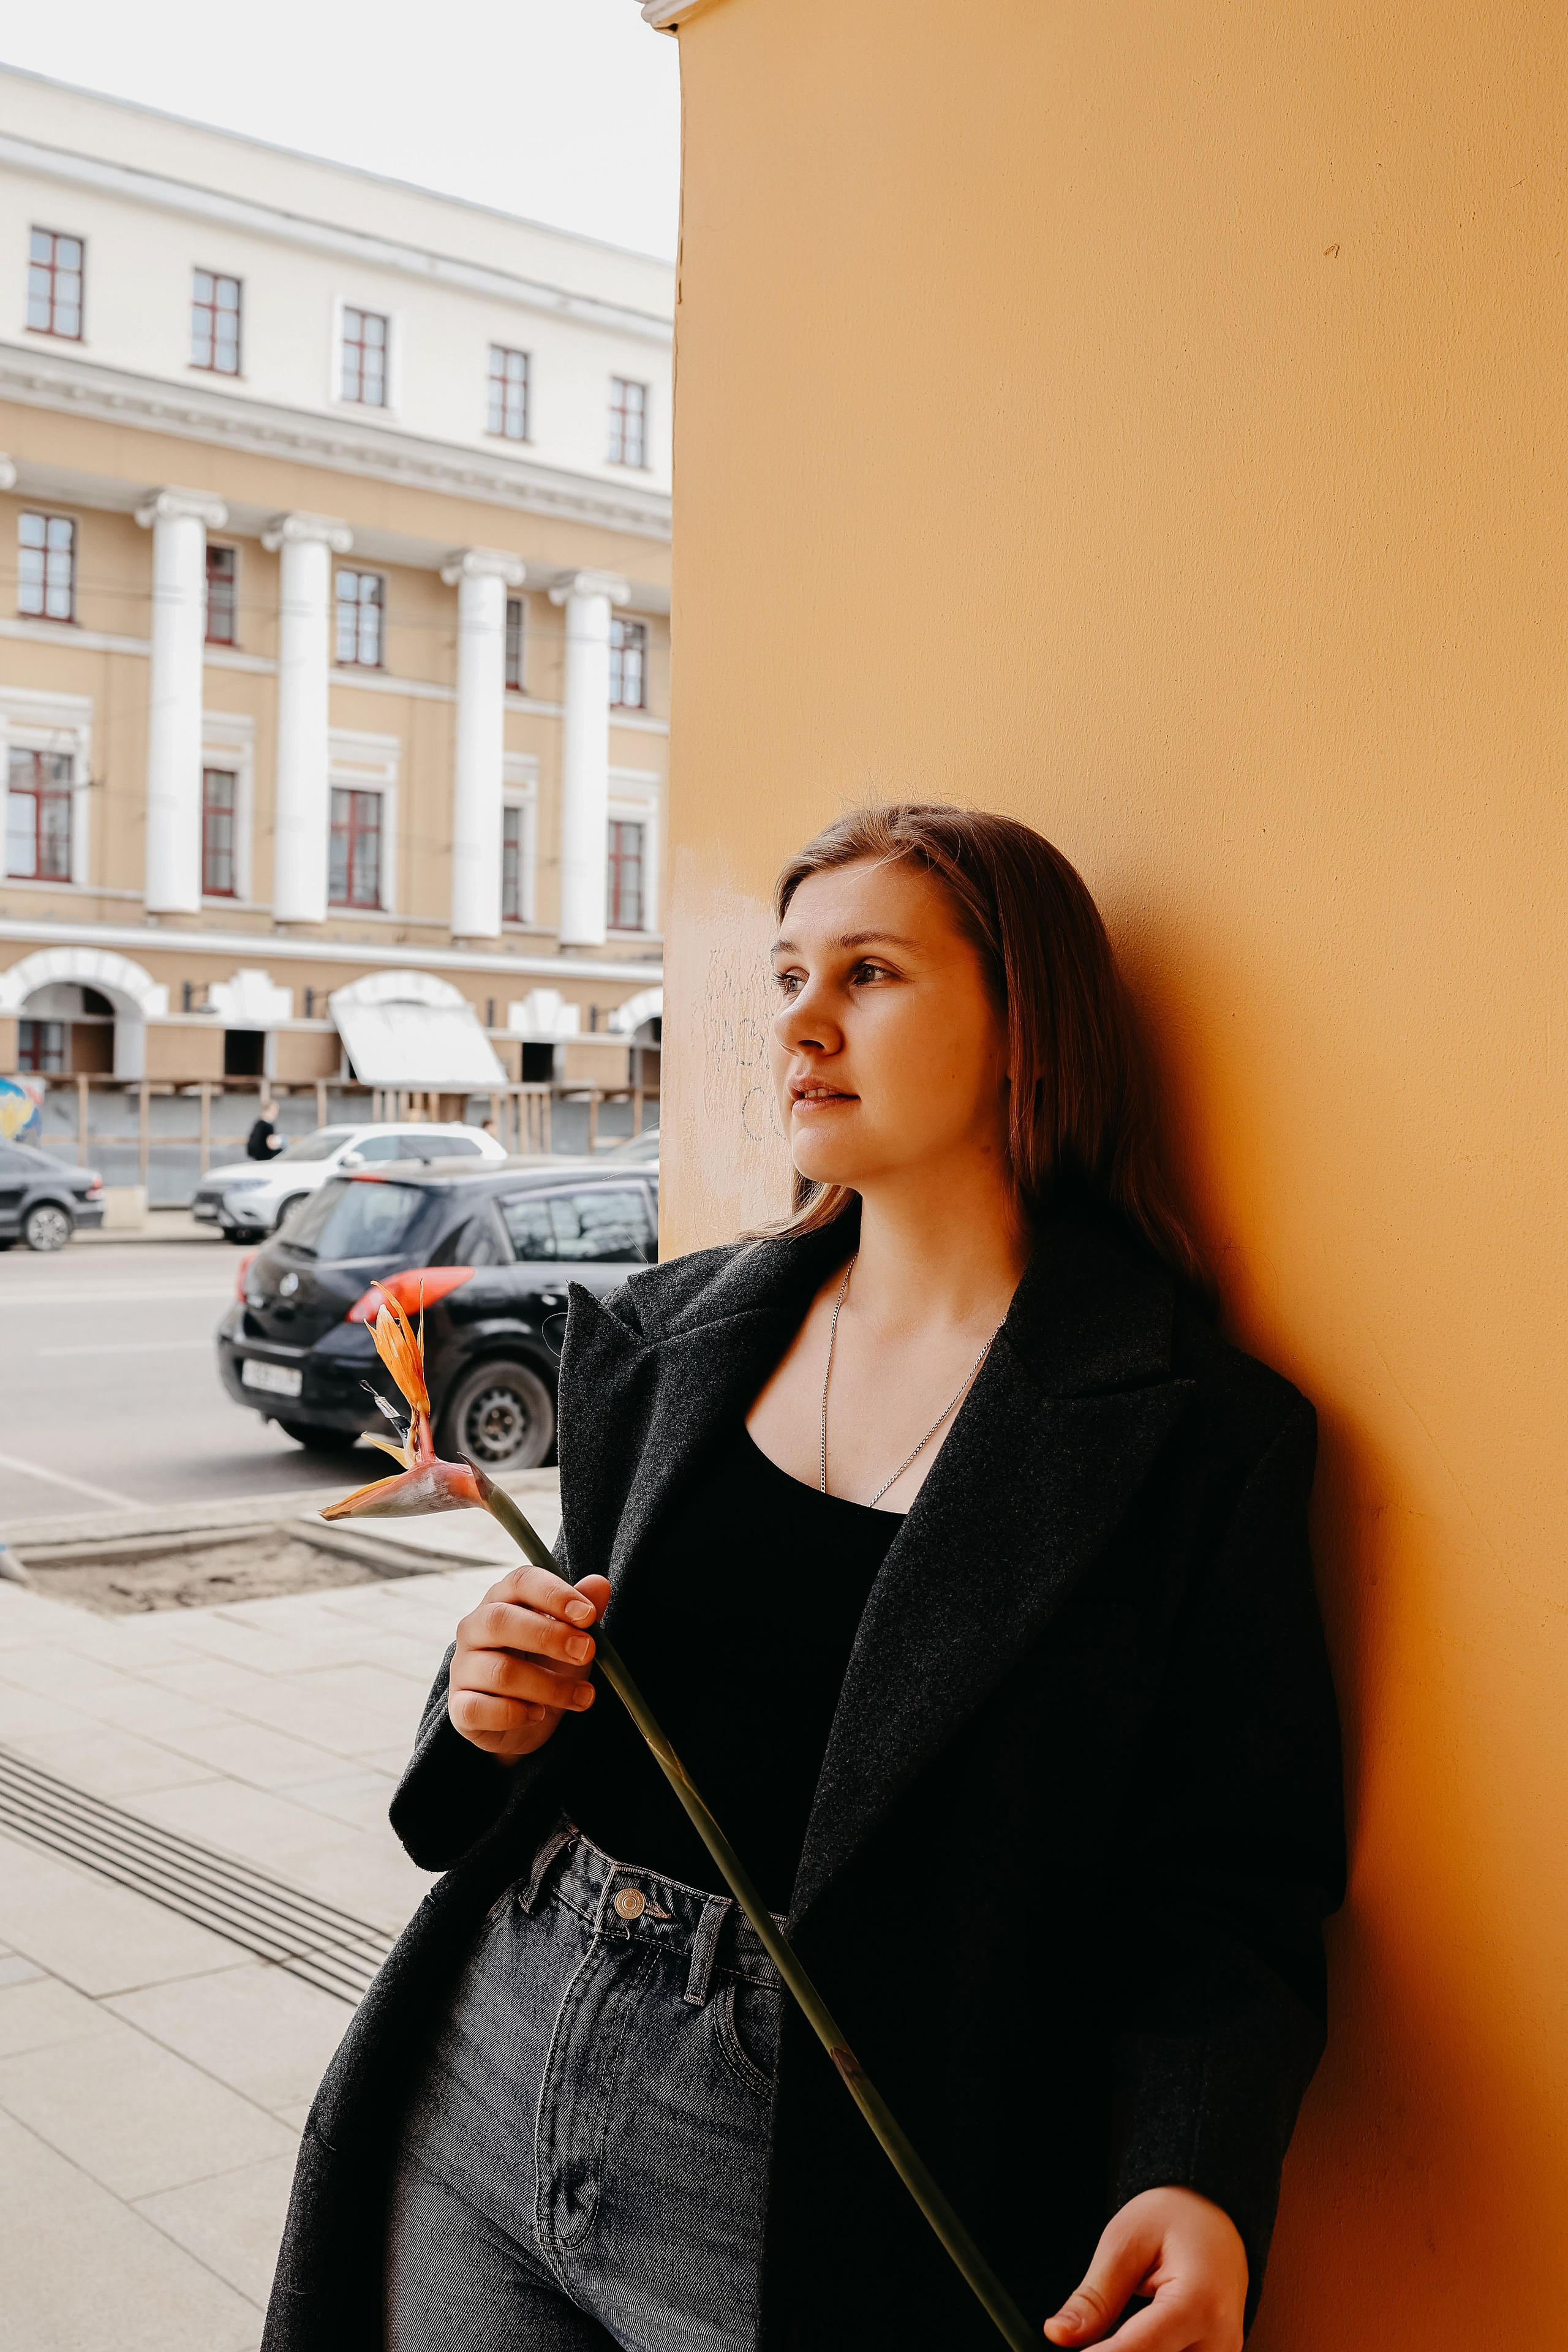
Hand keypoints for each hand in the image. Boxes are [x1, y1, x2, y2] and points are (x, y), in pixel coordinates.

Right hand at [448, 1565, 611, 1761]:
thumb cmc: (547, 1666)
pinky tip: (538, 1715)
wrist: (526, 1722)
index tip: (588, 1615)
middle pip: (499, 1620)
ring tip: (582, 1696)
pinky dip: (515, 1714)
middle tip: (587, 1653)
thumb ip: (585, 1613)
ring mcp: (462, 1669)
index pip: (520, 1582)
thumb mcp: (573, 1639)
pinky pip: (479, 1709)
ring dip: (549, 1686)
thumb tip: (600, 1585)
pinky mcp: (459, 1708)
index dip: (554, 1594)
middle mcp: (474, 1629)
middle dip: (548, 1636)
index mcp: (502, 1600)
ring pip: (499, 1671)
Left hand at [1044, 2187, 1246, 2350]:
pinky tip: (1133, 2338)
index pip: (1139, 2350)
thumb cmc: (1172, 2219)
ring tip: (1110, 2331)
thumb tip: (1058, 2334)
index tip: (1071, 2346)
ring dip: (1131, 2350)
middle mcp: (1219, 2340)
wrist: (1216, 2217)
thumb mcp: (1124, 2241)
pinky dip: (1148, 2351)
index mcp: (1199, 2303)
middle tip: (1089, 2335)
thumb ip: (1094, 2296)